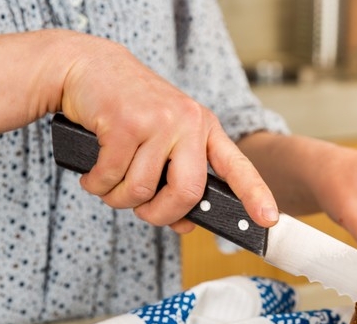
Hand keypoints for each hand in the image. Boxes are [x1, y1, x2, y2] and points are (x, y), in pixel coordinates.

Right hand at [57, 32, 278, 231]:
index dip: (255, 195)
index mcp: (204, 128)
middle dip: (160, 214)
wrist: (87, 66)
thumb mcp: (162, 140)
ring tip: (109, 184)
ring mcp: (158, 120)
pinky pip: (111, 177)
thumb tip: (185, 225)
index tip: (269, 219)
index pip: (237, 166)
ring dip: (118, 199)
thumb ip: (176, 181)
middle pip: (188, 193)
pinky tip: (93, 174)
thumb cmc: (127, 110)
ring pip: (142, 190)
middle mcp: (188, 122)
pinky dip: (97, 185)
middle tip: (143, 212)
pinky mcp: (124, 122)